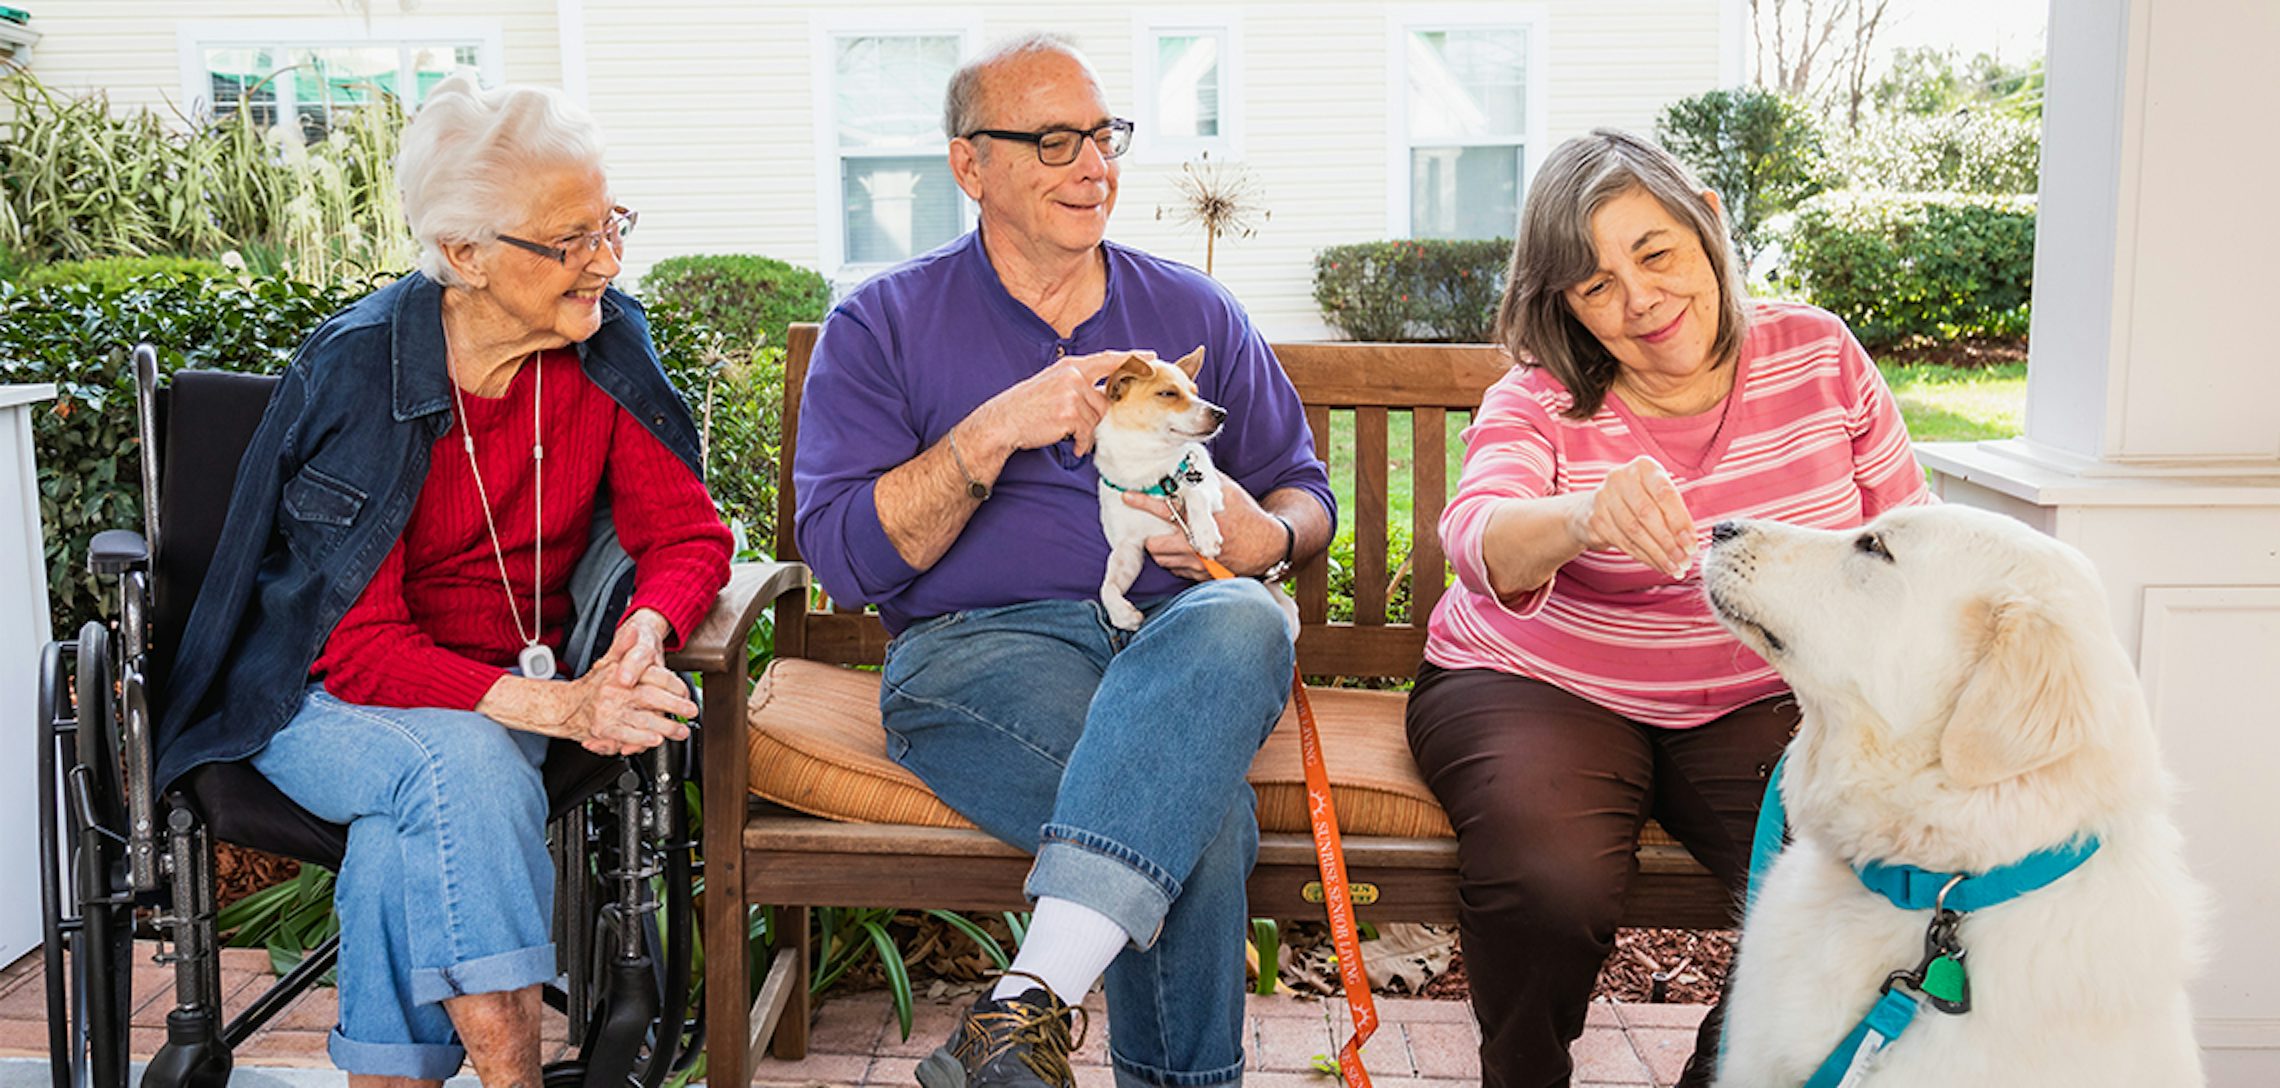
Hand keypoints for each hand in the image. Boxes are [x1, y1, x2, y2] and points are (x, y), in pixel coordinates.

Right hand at [569, 610, 693, 754]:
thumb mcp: (607, 662)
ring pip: (643, 720)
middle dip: (674, 706)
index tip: (686, 690)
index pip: (651, 676)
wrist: (565, 707)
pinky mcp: (605, 730)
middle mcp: (615, 693)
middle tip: (690, 710)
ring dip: (665, 727)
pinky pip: (626, 735)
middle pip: (651, 697)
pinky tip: (655, 740)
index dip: (673, 683)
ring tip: (680, 731)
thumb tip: (633, 630)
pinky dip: (642, 739)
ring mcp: (610, 712)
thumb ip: (623, 646)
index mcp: (619, 674)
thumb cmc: (591, 687)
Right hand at [968, 349, 1151, 458]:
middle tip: (1074, 423)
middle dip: (1094, 417)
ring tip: (1065, 432)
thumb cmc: (1027, 406)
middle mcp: (1073, 376)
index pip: (1108, 360)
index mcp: (1071, 366)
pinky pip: (1087, 433)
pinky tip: (1071, 444)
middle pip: (1104, 401)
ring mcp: (1072, 394)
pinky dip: (1081, 443)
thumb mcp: (1053, 384)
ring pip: (1096, 419)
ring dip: (1084, 431)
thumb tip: (1105, 397)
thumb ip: (1079, 384)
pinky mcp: (1069, 414)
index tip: (1151, 358)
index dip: (1132, 359)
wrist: (1003, 421)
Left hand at [1123, 482, 1283, 579]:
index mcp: (1200, 520)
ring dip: (1163, 550)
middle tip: (1156, 529)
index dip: (1142, 502)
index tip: (1126, 497)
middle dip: (1152, 537)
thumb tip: (1187, 462)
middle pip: (1155, 545)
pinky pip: (1177, 572)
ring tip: (1172, 540)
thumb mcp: (1229, 492)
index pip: (1163, 508)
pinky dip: (1177, 562)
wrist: (1268, 547)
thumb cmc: (1248, 516)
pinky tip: (1186, 552)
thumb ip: (1206, 480)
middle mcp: (1195, 545)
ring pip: (1163, 561)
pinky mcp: (1202, 576)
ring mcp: (1198, 564)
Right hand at [1570, 456, 1695, 577]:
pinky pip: (1623, 542)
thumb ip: (1673, 513)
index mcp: (1643, 467)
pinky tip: (1657, 564)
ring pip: (1635, 531)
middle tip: (1684, 560)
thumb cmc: (1637, 500)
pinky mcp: (1595, 519)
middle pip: (1647, 514)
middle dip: (1669, 542)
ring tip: (1674, 566)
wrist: (1594, 506)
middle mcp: (1620, 478)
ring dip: (1657, 553)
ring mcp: (1604, 498)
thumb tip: (1689, 543)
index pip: (1664, 494)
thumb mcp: (1656, 495)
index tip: (1691, 543)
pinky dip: (1644, 556)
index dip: (1680, 521)